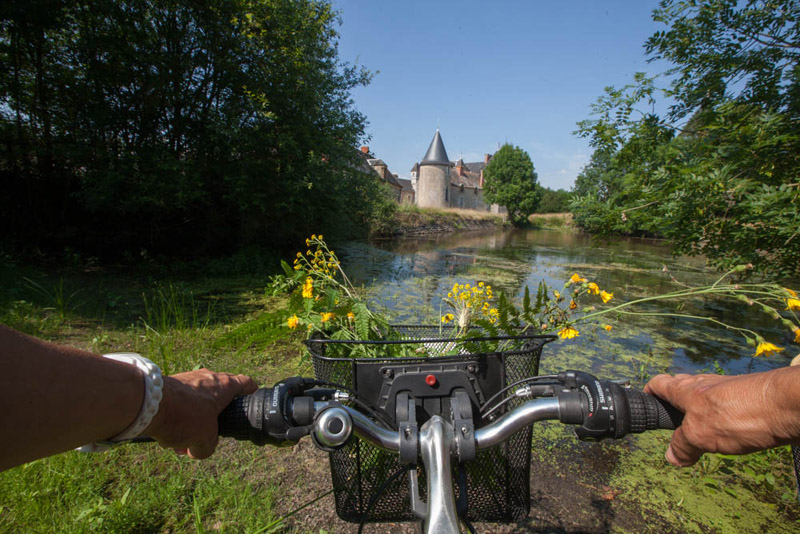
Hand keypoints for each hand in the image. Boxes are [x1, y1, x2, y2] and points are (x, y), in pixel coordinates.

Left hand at [145, 369, 256, 458]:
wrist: (148, 403)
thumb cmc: (184, 415)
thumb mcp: (204, 440)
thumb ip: (208, 447)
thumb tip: (200, 449)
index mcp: (225, 386)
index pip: (247, 384)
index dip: (251, 394)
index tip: (249, 403)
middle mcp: (208, 378)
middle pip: (220, 398)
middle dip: (214, 419)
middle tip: (209, 434)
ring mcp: (189, 379)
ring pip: (197, 403)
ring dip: (192, 424)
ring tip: (181, 444)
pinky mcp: (170, 385)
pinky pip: (180, 404)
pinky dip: (177, 420)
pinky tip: (168, 437)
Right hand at [644, 368, 799, 466]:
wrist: (784, 405)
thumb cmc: (737, 414)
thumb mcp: (700, 435)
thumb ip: (683, 445)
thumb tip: (670, 457)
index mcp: (686, 390)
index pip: (660, 383)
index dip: (650, 391)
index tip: (645, 398)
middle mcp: (704, 385)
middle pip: (682, 386)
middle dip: (675, 399)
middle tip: (673, 418)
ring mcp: (727, 389)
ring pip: (706, 395)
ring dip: (700, 408)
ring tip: (701, 428)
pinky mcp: (748, 397)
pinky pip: (727, 403)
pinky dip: (722, 414)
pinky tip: (730, 428)